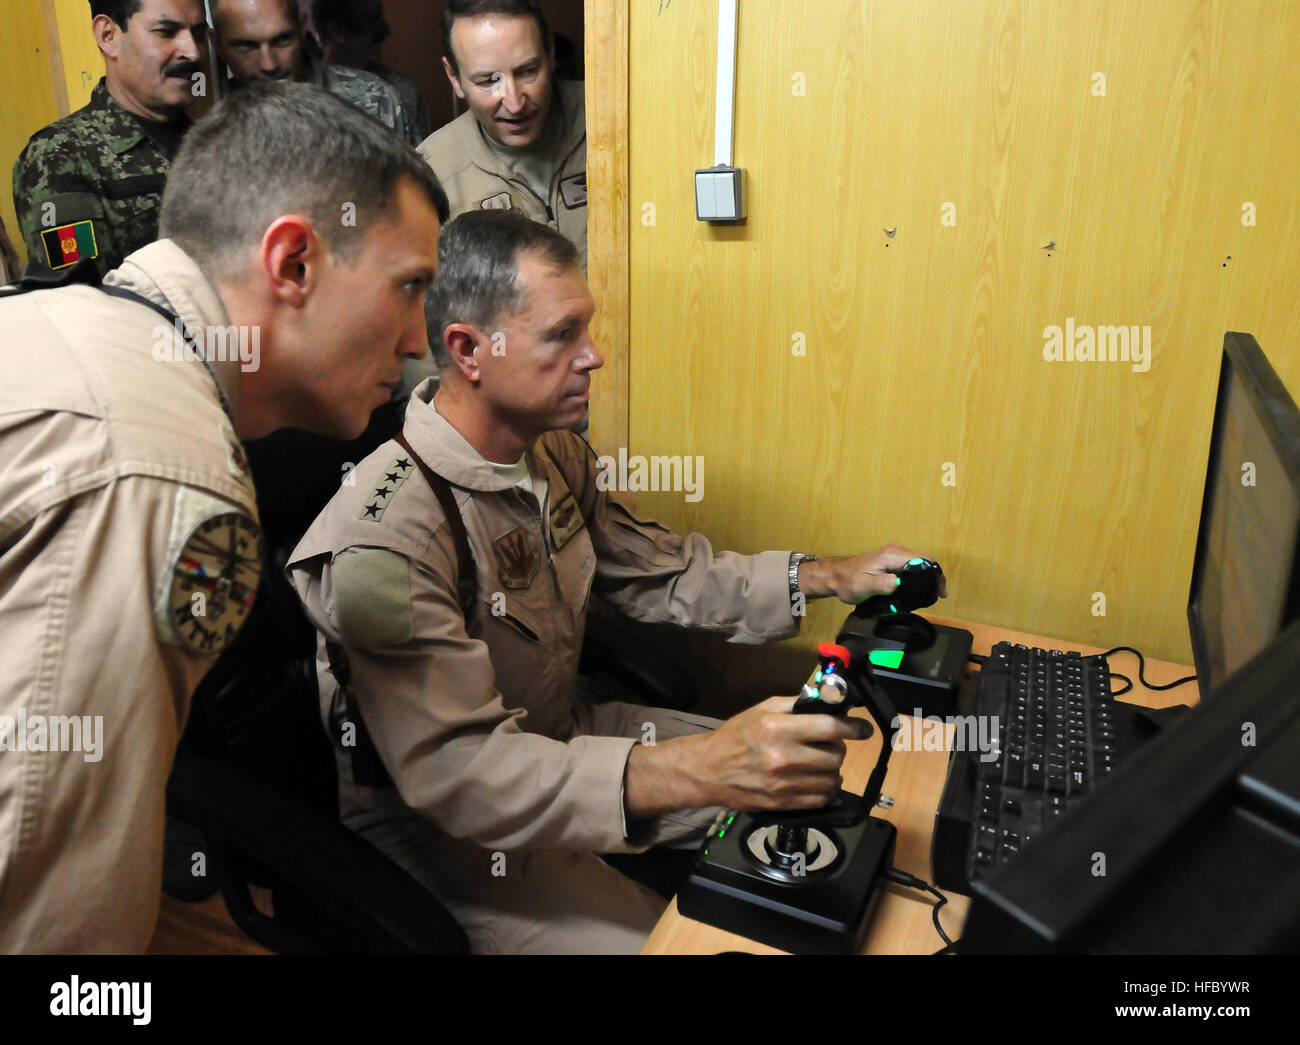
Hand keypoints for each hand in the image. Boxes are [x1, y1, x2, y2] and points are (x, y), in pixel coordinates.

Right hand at [692, 696, 870, 811]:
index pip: (830, 728)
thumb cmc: (735, 737)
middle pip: (835, 755)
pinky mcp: (784, 803)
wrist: (708, 771)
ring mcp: (785, 783)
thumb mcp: (761, 710)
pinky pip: (821, 799)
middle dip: (836, 748)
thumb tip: (827, 702)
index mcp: (778, 729)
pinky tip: (815, 781)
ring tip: (819, 763)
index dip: (853, 728)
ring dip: (832, 771)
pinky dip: (825, 790)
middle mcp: (784, 757)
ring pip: (832, 779)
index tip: (863, 729)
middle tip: (827, 744)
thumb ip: (795, 705)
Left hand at [798, 544, 947, 604]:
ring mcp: (894, 555)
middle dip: (935, 577)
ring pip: (919, 563)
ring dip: (927, 577)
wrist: (836, 576)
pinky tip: (918, 589)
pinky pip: (911, 566)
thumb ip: (882, 584)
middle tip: (938, 595)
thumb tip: (898, 583)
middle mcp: (896, 551)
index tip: (939, 591)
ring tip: (930, 594)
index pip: (923, 560)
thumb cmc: (848, 581)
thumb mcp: (864, 586)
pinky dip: (919, 576)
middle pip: (925, 561)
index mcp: (892, 555)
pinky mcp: (892, 561)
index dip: (935, 575)